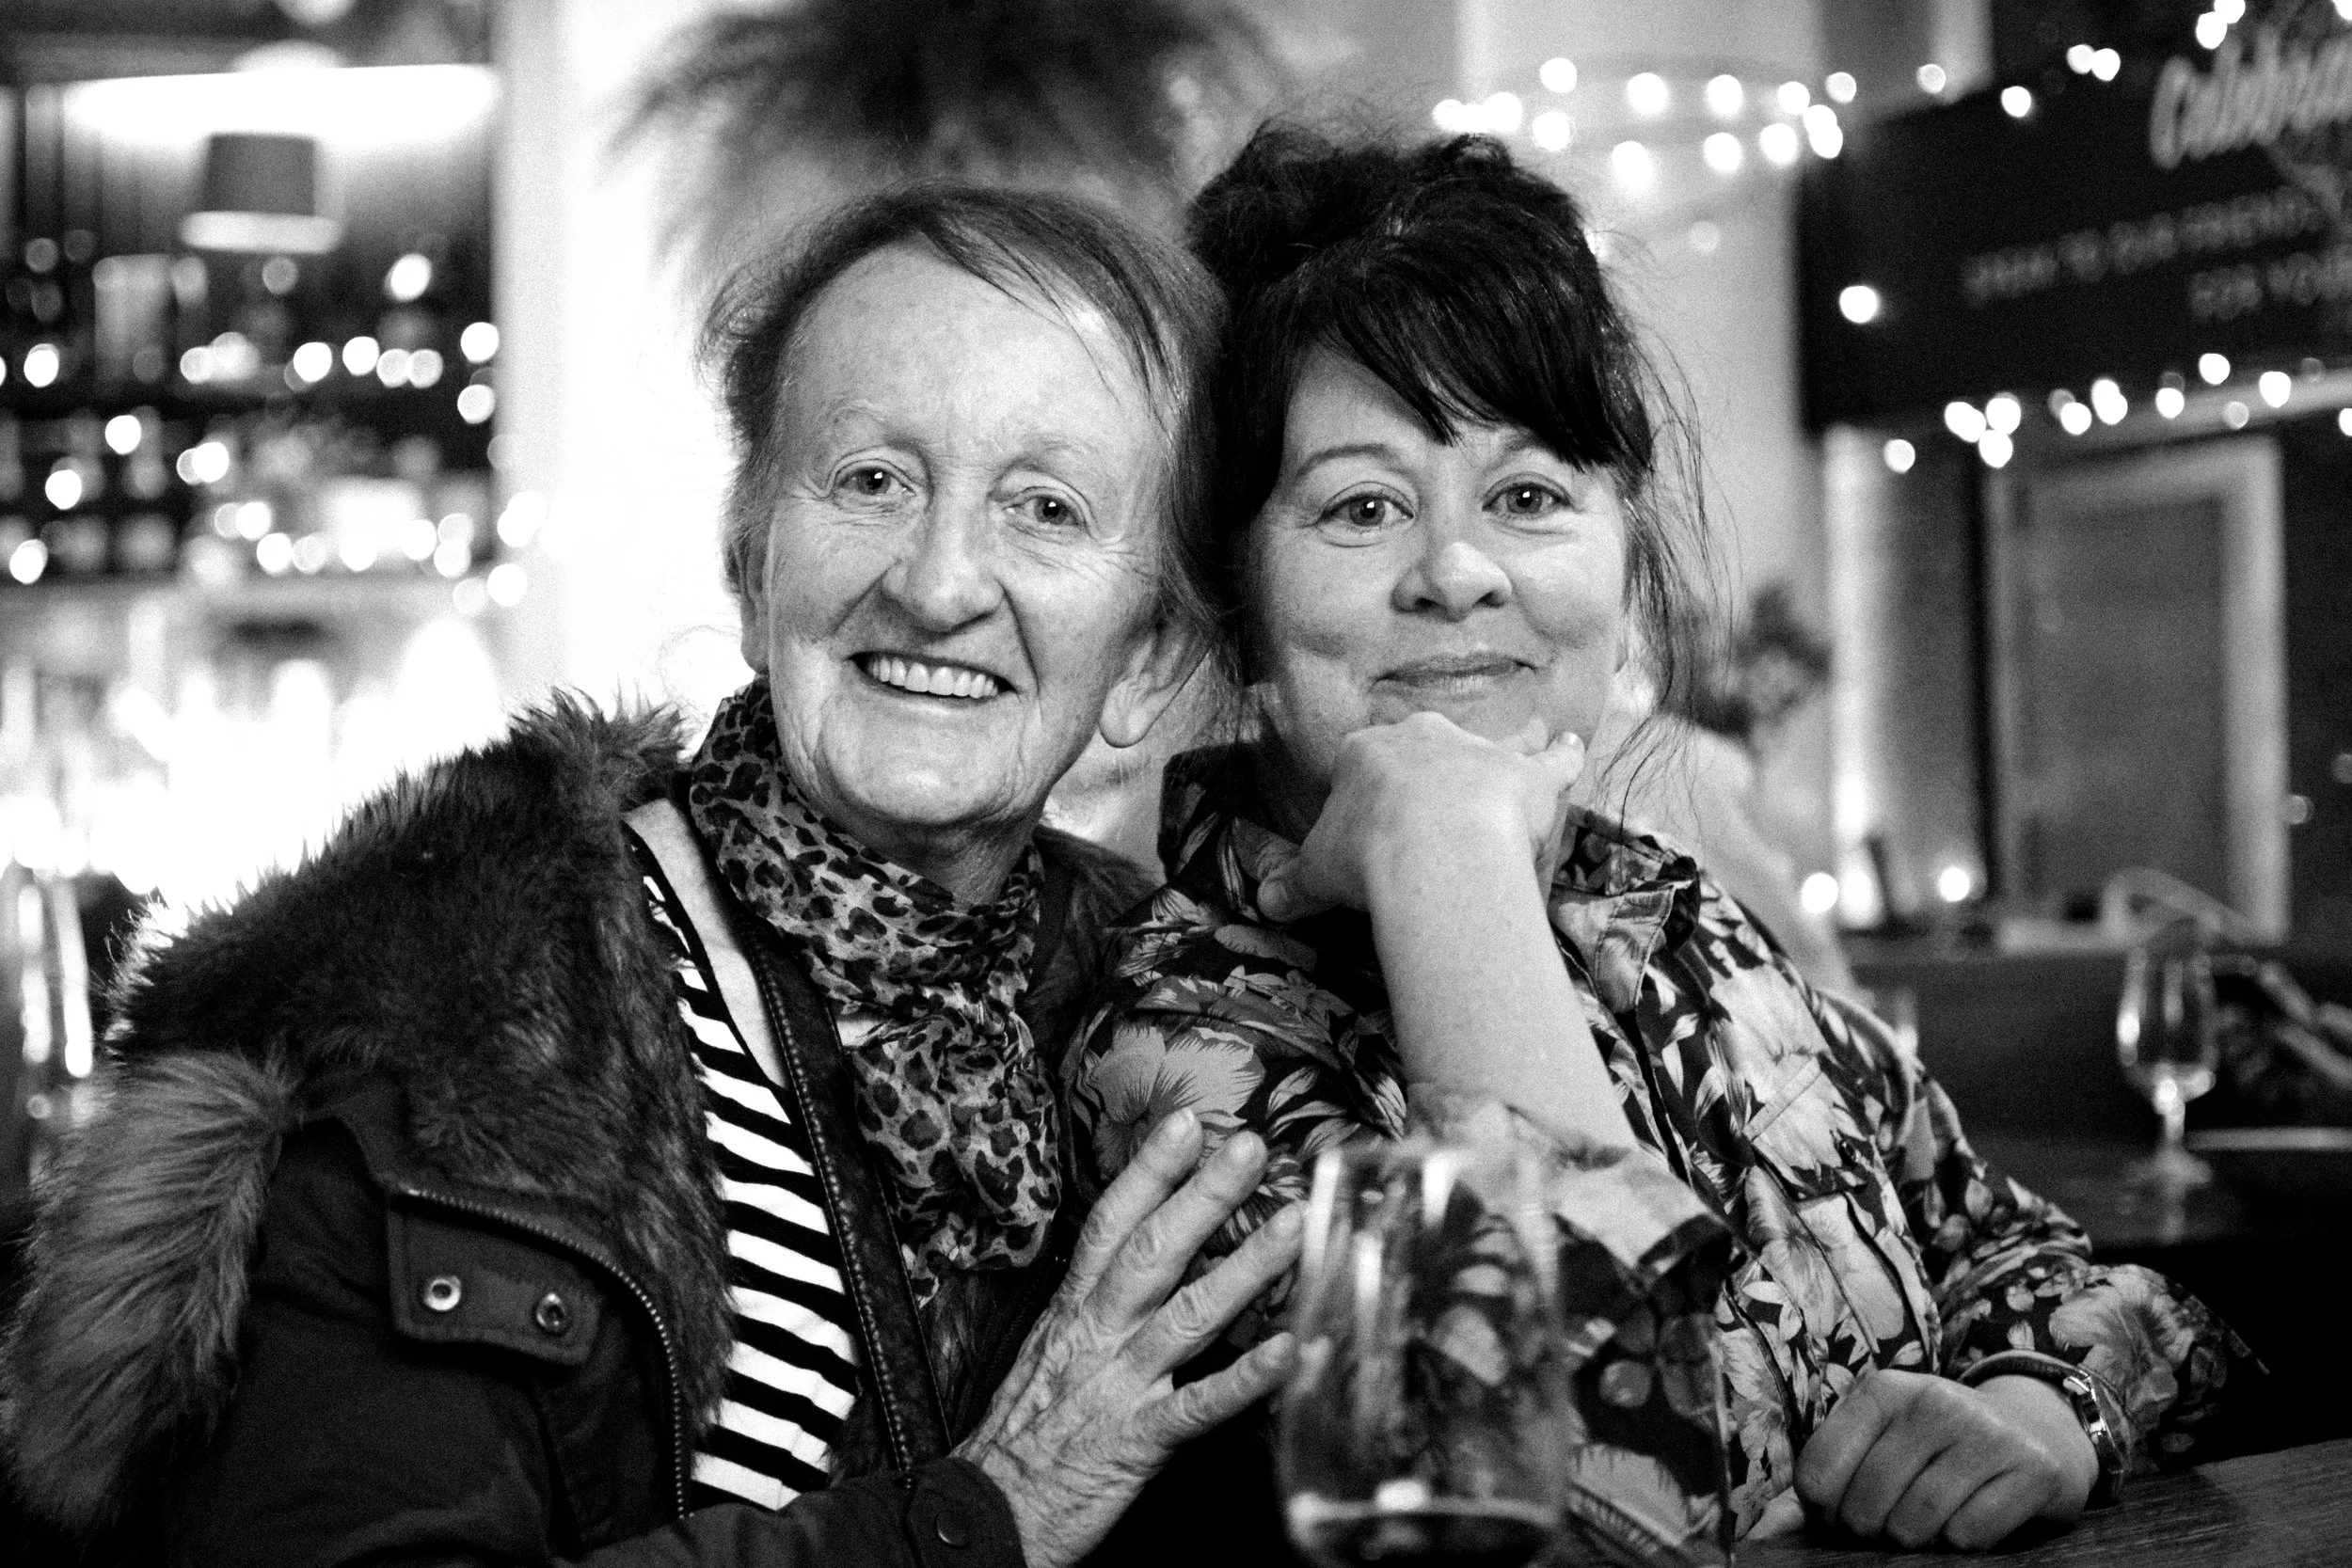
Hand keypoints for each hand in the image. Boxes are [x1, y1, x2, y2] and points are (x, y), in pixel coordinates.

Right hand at [954, 1108, 1303, 1567]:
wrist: (986, 1513)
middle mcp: (1097, 1335)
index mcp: (1075, 1309)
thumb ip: (1099, 1306)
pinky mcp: (1138, 1442)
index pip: (1111, 1223)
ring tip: (1296, 1226)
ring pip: (1187, 1313)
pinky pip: (1199, 1406)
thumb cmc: (1025, 1433)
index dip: (1149, 1170)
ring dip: (1245, 1267)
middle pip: (1153, 1251)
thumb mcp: (1054, 1351)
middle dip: (1203, 1194)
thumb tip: (1148, 1261)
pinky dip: (1245, 1378)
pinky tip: (1289, 1350)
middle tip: (1252, 1146)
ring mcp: (1120, 1385)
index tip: (1187, 1120)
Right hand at [1258, 713, 1585, 922]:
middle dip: (1426, 767)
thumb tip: (1264, 902)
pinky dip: (1565, 755)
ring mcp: (1478, 751)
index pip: (1359, 764)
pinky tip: (1574, 746)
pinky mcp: (1527, 775)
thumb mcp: (1315, 874)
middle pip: (1423, 746)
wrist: (1435, 848)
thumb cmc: (1367, 855)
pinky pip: (1552, 760)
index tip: (1368, 823)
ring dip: (1506, 745)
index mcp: (1364, 753)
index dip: (1362, 793)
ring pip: (1493, 742)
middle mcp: (1422, 738)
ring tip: (1520, 747)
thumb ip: (1293, 885)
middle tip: (1427, 804)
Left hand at [1795, 1370, 2098, 1550]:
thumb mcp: (1878, 1442)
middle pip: (1866, 1504)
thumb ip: (1823, 1482)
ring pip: (1916, 1522)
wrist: (2035, 1432)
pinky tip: (1967, 1522)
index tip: (1839, 1514)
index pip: (1818, 1472)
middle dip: (1870, 1531)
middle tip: (1888, 1525)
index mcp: (1882, 1392)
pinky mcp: (2031, 1469)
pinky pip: (1969, 1534)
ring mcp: (1986, 1433)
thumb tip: (1761, 1537)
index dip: (1822, 1511)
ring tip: (1925, 1525)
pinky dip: (1961, 1543)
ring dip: (1915, 1540)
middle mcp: (1933, 1401)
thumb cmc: (1935, 1448)